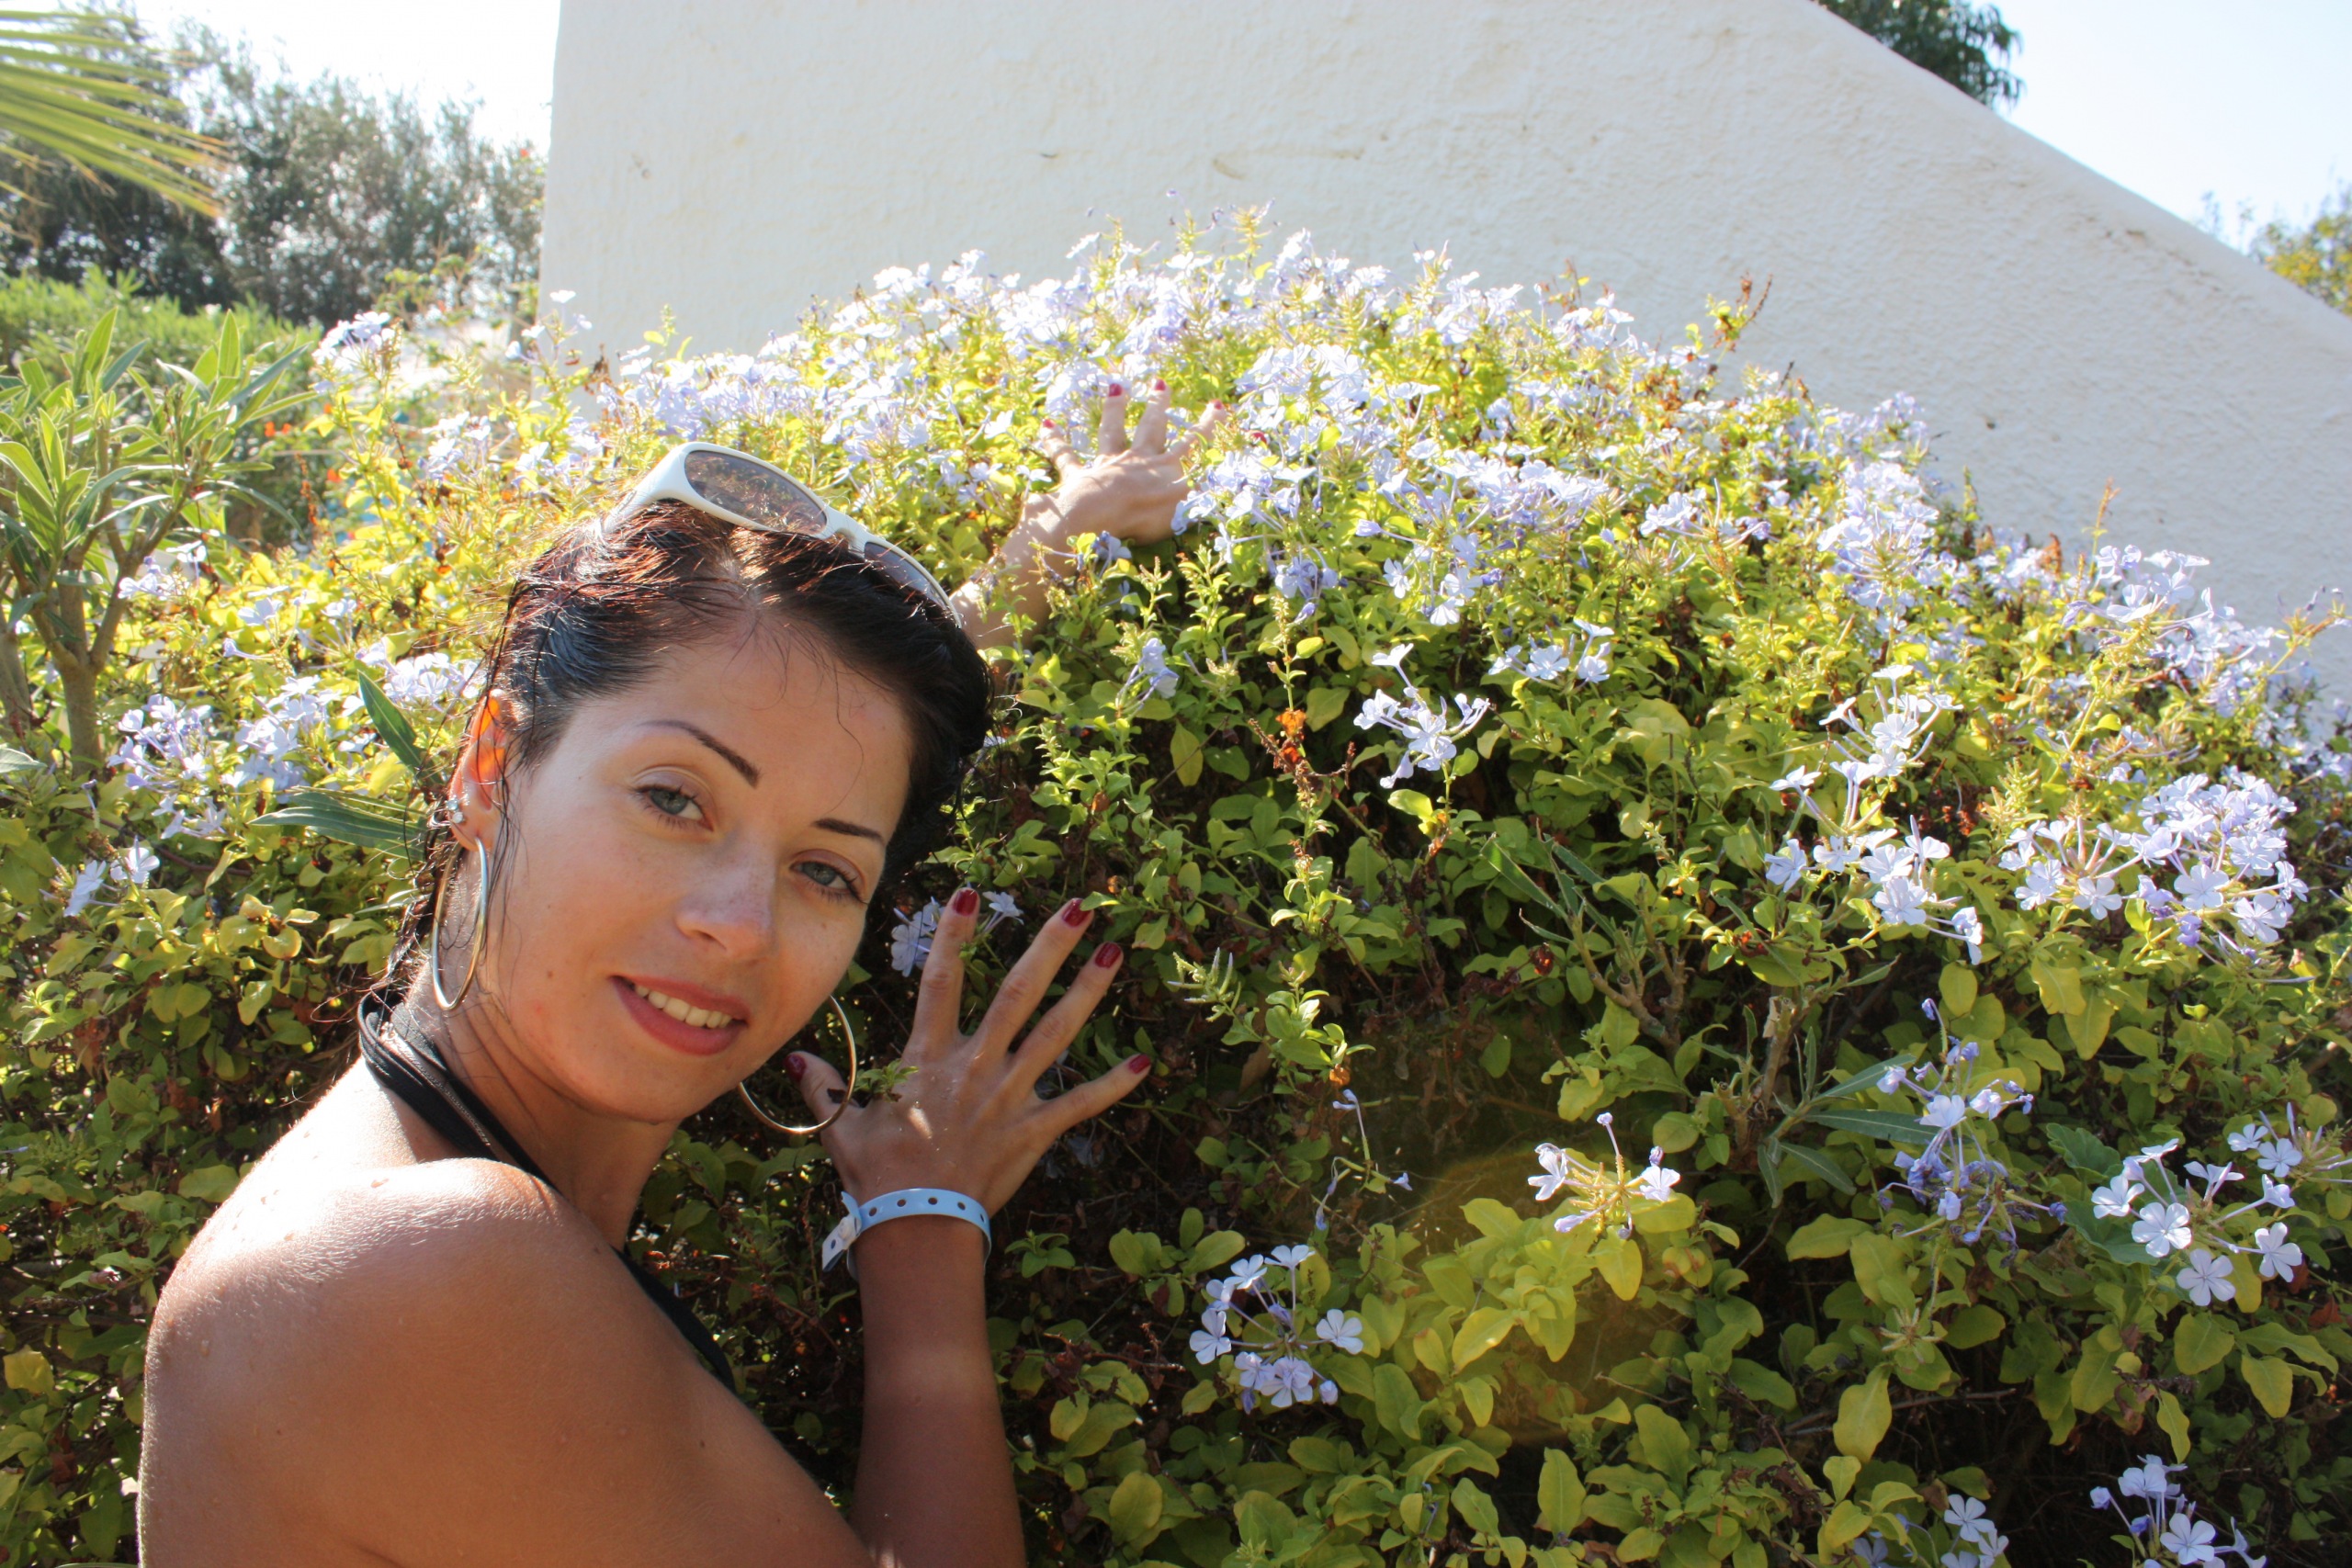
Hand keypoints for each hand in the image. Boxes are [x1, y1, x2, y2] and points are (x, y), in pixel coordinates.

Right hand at [788, 891, 1146, 1212]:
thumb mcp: (843, 1130)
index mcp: (929, 1058)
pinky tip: (1145, 1062)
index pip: (941, 982)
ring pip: (1056, 1032)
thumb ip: (827, 1090)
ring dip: (1088, 990)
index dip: (956, 937)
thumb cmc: (878, 1178)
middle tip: (1082, 907)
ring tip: (1116, 952)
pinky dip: (1112, 1084)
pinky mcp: (1034, 1130)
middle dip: (1050, 946)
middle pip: (1017, 992)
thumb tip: (798, 1062)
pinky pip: (1080, 1103)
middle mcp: (975, 1065)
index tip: (973, 896)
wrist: (917, 1226)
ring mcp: (1010, 1095)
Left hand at [1031, 379, 1221, 548]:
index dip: (1208, 426)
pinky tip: (1047, 426)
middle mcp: (1138, 460)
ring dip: (1114, 409)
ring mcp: (1108, 464)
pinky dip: (1056, 442)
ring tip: (1115, 387)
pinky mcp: (1080, 475)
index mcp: (1166, 470)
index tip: (1218, 406)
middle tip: (1160, 384)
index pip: (1193, 444)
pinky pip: (1066, 456)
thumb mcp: (1184, 514)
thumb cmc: (1145, 520)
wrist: (1105, 517)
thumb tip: (1223, 497)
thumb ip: (1200, 501)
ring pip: (1112, 432)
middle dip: (1158, 406)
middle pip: (1151, 428)